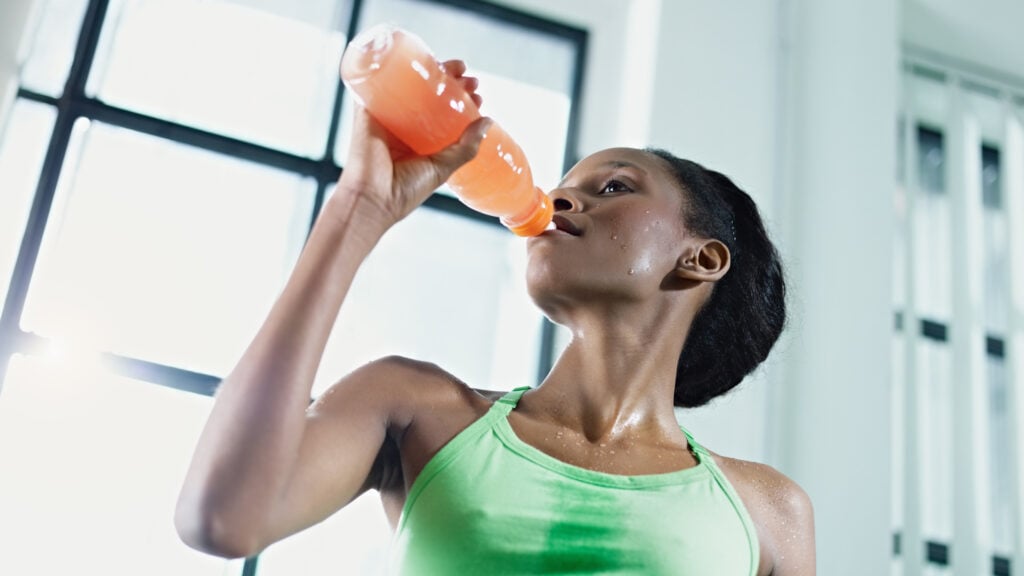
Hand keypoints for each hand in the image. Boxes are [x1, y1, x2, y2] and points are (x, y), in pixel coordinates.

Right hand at [336, 59, 491, 226]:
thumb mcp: (443, 168)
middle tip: (471, 80)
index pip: (444, 113)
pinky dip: (395, 68)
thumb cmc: (405, 191)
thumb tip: (487, 121)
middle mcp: (403, 127)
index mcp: (420, 143)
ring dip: (432, 71)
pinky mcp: (367, 110)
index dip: (462, 101)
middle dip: (453, 83)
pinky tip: (415, 58)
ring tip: (457, 68)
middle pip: (429, 95)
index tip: (478, 95)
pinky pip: (379, 83)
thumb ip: (466, 147)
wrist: (373, 198)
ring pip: (410, 85)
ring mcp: (386, 117)